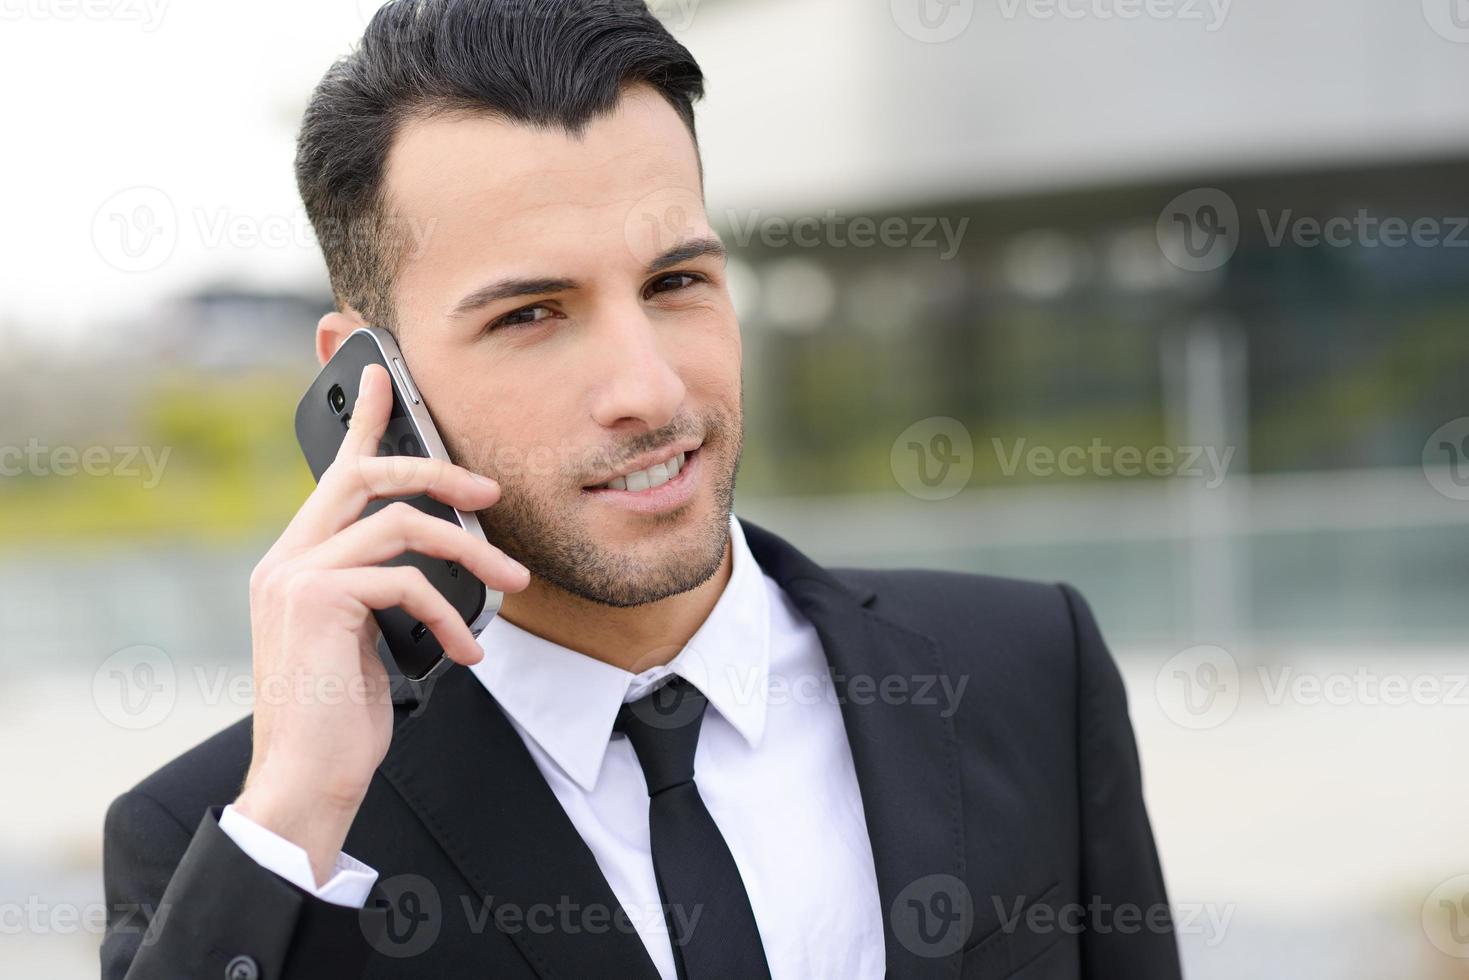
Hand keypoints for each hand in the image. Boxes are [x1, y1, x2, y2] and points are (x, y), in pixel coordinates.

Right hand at [233, 363, 528, 883]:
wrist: (306, 783)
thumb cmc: (341, 720)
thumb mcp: (366, 642)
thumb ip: (382, 592)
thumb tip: (436, 566)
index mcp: (297, 563)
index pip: (334, 475)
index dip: (365, 421)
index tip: (389, 376)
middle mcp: (286, 559)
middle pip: (367, 475)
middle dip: (437, 469)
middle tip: (491, 491)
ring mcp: (295, 577)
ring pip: (403, 523)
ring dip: (471, 551)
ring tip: (514, 583)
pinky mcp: (316, 601)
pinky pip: (408, 580)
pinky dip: (452, 614)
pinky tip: (468, 653)